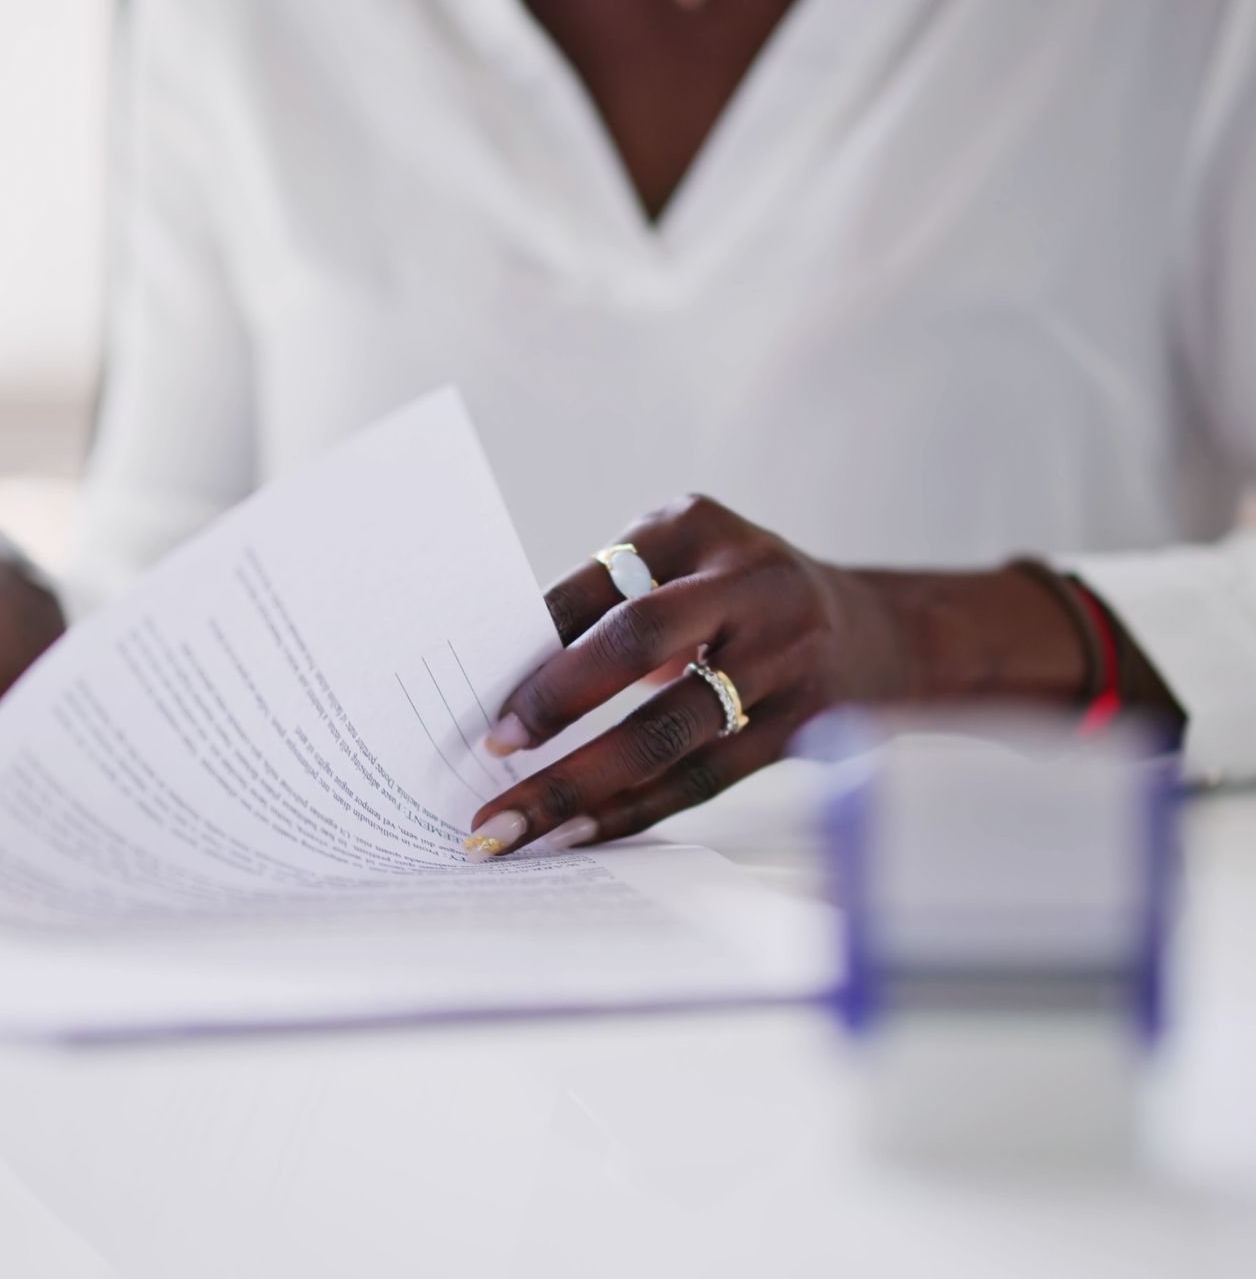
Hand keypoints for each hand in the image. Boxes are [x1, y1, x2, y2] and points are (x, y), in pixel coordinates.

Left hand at [465, 495, 1090, 855]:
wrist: (879, 633)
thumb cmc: (739, 600)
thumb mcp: (683, 566)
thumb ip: (607, 608)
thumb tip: (506, 688)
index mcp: (699, 525)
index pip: (599, 583)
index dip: (536, 640)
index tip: (479, 696)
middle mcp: (751, 582)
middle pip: (640, 640)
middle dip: (556, 701)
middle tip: (492, 749)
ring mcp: (786, 656)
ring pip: (669, 731)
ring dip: (582, 784)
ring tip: (516, 824)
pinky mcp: (804, 727)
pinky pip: (702, 780)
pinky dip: (631, 811)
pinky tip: (577, 833)